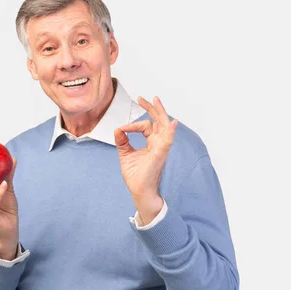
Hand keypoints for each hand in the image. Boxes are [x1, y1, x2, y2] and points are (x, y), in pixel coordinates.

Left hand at [114, 96, 177, 222]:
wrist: (139, 191)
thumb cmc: (136, 176)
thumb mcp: (125, 155)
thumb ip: (122, 142)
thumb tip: (118, 129)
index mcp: (152, 143)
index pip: (146, 126)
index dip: (133, 124)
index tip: (122, 129)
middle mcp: (158, 144)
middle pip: (159, 121)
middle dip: (152, 108)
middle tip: (143, 98)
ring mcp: (161, 148)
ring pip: (164, 126)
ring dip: (161, 113)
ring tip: (156, 100)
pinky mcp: (160, 154)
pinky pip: (167, 141)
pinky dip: (170, 131)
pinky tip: (173, 123)